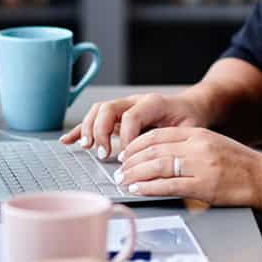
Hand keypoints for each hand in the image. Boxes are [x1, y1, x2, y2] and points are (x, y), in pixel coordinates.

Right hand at [59, 92, 207, 160]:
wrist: (192, 106)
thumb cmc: (190, 119)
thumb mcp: (189, 130)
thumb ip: (172, 142)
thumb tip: (157, 160)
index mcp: (153, 102)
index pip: (131, 116)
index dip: (127, 138)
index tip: (127, 157)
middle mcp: (135, 101)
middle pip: (108, 108)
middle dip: (101, 131)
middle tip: (104, 153)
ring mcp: (125, 107)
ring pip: (98, 111)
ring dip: (89, 129)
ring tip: (88, 147)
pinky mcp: (118, 116)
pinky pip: (95, 119)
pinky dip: (81, 129)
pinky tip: (69, 140)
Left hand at [115, 127, 261, 211]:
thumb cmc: (241, 165)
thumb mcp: (214, 145)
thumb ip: (189, 147)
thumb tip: (160, 155)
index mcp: (199, 134)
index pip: (158, 135)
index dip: (136, 144)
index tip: (126, 153)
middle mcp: (197, 147)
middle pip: (153, 149)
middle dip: (131, 160)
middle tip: (120, 169)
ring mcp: (200, 166)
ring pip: (157, 166)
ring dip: (135, 174)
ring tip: (124, 180)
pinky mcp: (204, 186)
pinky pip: (168, 185)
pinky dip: (149, 187)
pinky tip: (138, 189)